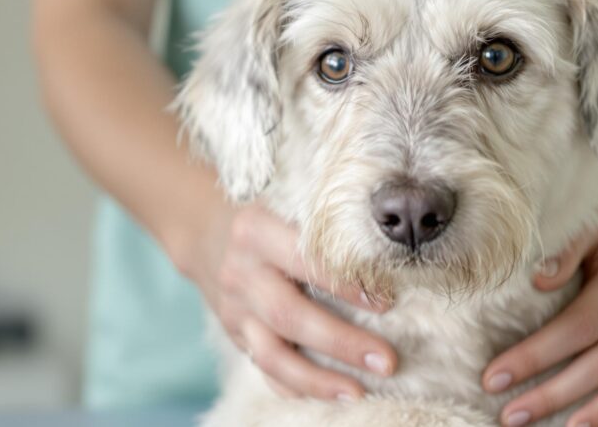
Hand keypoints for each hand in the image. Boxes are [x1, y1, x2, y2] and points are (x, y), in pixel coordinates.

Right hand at [169, 202, 397, 400]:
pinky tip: (329, 395)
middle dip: (342, 342)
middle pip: (290, 315)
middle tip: (387, 360)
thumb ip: (322, 223)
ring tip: (359, 391)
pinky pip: (263, 368)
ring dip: (318, 379)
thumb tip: (391, 246)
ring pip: (272, 354)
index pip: (305, 261)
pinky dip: (295, 387)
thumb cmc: (269, 214)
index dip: (345, 284)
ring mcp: (234, 309)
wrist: (206, 232)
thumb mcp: (285, 202)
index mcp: (256, 230)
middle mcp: (241, 271)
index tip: (386, 302)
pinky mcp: (235, 334)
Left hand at [482, 209, 597, 426]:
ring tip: (522, 420)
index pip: (581, 322)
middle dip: (549, 390)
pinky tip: (574, 425)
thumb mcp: (589, 219)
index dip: (538, 353)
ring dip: (570, 405)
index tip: (493, 374)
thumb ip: (567, 243)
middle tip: (505, 411)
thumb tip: (540, 277)